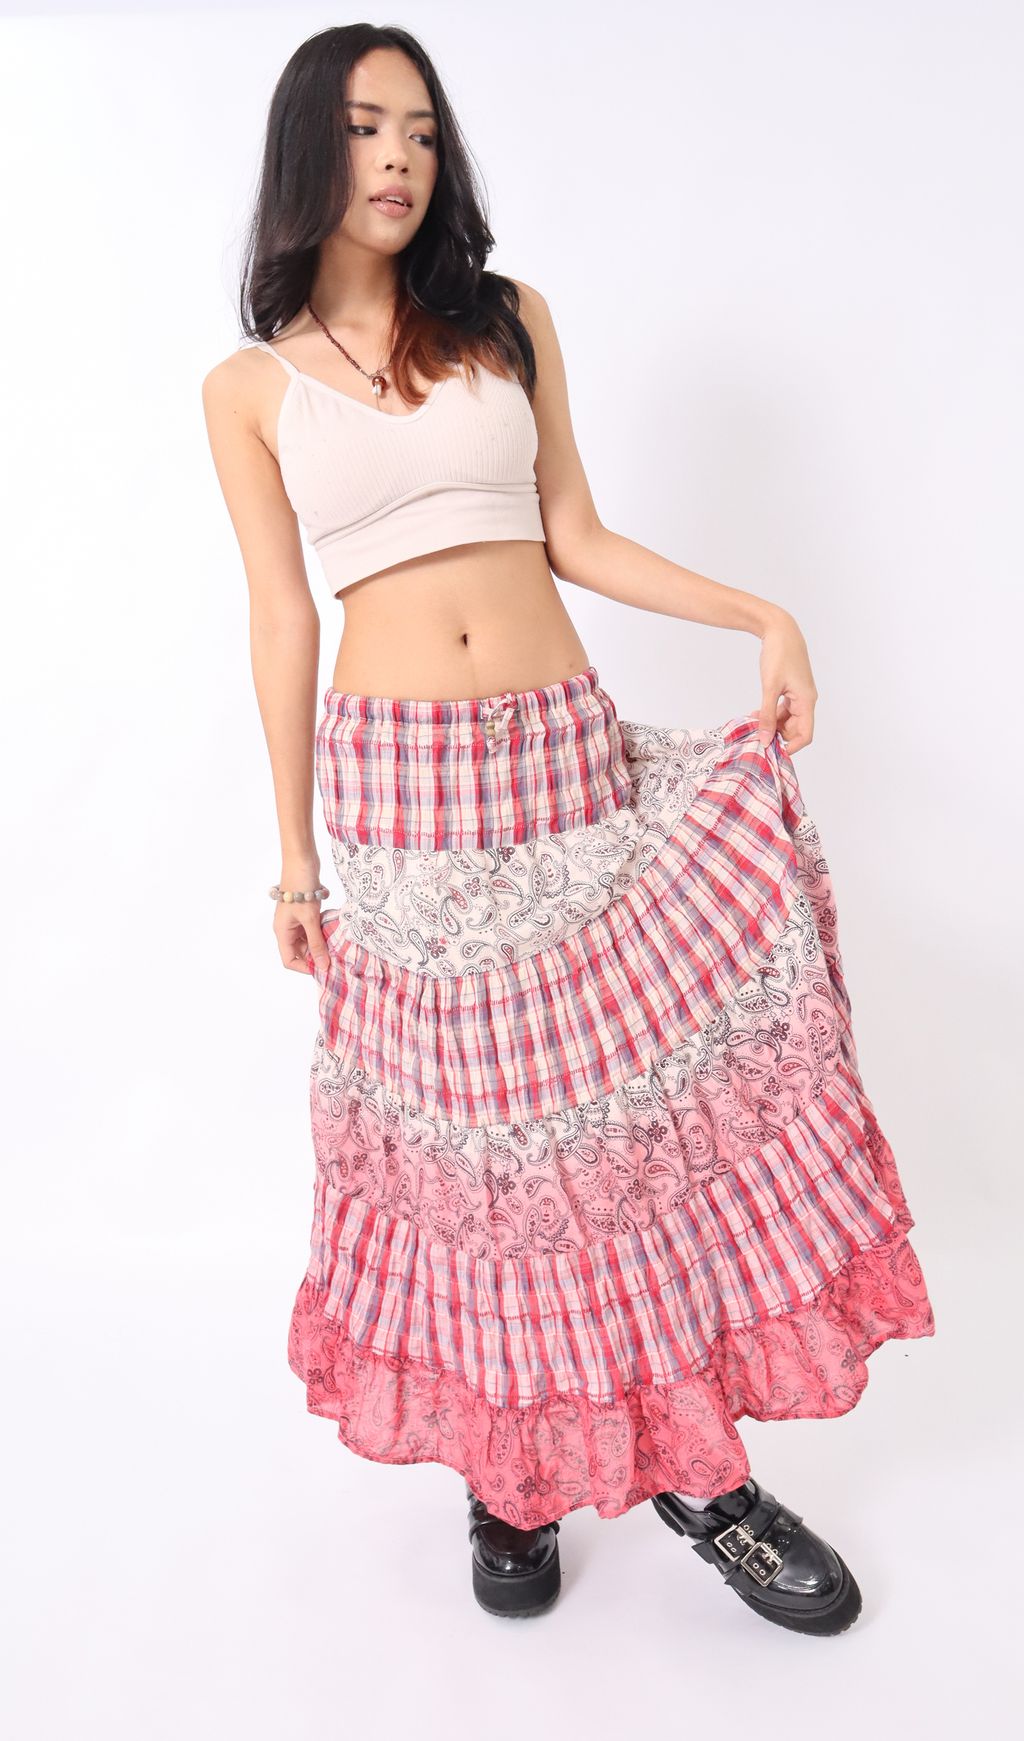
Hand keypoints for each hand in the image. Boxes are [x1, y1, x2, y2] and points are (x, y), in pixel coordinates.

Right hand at [273, 867, 331, 977]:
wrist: (302, 860)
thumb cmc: (301, 888)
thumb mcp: (310, 919)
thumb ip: (317, 943)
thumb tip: (323, 966)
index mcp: (282, 932)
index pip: (289, 960)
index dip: (305, 967)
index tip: (323, 968)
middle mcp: (287, 928)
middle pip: (301, 951)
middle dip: (317, 956)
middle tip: (336, 958)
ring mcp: (296, 919)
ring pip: (309, 940)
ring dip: (322, 943)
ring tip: (338, 946)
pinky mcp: (305, 911)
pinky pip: (314, 928)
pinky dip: (324, 931)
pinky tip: (335, 931)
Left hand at [755, 611, 817, 751]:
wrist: (780, 630)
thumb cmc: (778, 655)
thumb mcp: (770, 687)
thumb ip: (766, 715)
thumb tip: (764, 739)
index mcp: (807, 701)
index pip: (805, 735)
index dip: (791, 747)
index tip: (770, 750)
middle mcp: (806, 700)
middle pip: (795, 729)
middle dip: (777, 735)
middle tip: (755, 735)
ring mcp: (799, 695)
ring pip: (788, 720)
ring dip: (772, 724)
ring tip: (753, 723)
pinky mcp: (792, 690)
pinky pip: (784, 709)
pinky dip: (771, 713)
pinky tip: (756, 713)